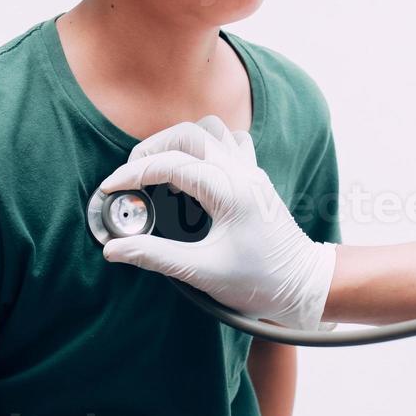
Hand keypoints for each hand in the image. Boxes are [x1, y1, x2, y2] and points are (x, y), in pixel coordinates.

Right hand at [98, 115, 336, 330]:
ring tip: (158, 168)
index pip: (172, 164)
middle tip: (131, 175)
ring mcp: (251, 171)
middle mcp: (242, 172)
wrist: (304, 285)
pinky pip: (230, 141)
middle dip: (153, 148)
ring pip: (211, 130)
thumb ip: (155, 256)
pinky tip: (192, 171)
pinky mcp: (255, 177)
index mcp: (230, 191)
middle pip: (190, 133)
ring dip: (179, 141)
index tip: (111, 188)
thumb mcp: (202, 273)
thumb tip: (113, 249)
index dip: (134, 173)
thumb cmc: (260, 281)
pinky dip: (205, 146)